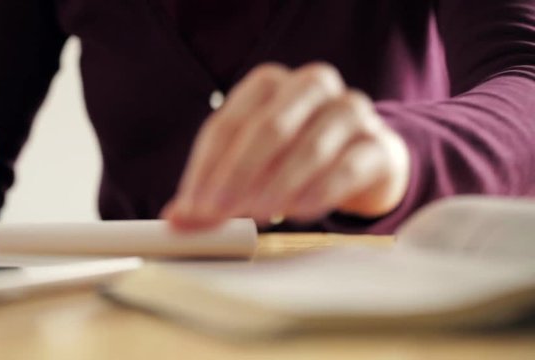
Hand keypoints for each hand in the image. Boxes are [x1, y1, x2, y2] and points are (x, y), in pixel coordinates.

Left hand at [162, 63, 409, 229]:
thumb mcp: (254, 162)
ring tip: (258, 215)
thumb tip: (176, 220)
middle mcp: (310, 86)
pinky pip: (347, 168)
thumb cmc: (296, 155)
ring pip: (310, 146)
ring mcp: (349, 111)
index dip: (206, 169)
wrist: (364, 156)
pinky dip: (317, 193)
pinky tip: (297, 213)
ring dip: (278, 186)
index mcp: (269, 83)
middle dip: (238, 175)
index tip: (192, 208)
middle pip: (268, 127)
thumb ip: (216, 186)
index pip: (226, 124)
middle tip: (219, 213)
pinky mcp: (377, 144)